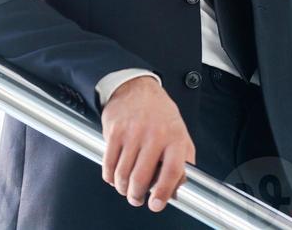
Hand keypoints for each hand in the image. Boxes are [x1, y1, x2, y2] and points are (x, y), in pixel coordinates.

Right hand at [101, 76, 195, 212]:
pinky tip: (115, 175)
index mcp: (174, 136)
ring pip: (123, 175)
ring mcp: (133, 132)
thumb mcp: (179, 132)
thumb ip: (183, 160)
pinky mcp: (114, 131)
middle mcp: (154, 133)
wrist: (136, 86)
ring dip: (122, 188)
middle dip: (136, 195)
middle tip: (137, 198)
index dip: (163, 193)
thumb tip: (178, 189)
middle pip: (142, 178)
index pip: (172, 171)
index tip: (156, 204)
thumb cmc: (159, 112)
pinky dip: (110, 176)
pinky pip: (108, 164)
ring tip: (126, 187)